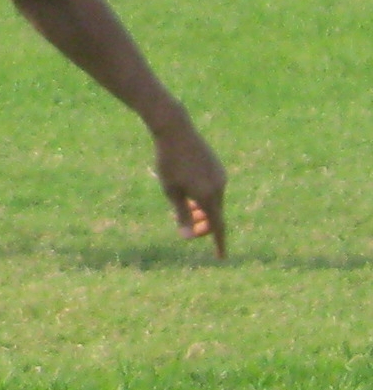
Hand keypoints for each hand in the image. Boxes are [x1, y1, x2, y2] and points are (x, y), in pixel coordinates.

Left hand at [150, 113, 226, 256]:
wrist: (176, 131)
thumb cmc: (169, 163)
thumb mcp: (171, 192)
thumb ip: (182, 215)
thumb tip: (189, 236)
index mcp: (209, 196)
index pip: (217, 226)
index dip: (218, 243)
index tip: (221, 258)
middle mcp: (220, 187)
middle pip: (216, 215)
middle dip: (205, 226)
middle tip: (188, 231)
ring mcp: (221, 176)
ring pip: (214, 201)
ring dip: (203, 211)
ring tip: (187, 211)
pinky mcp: (217, 167)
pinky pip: (213, 189)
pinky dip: (204, 198)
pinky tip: (190, 194)